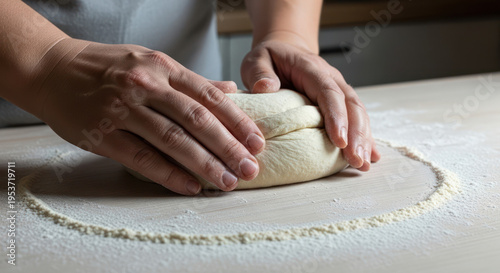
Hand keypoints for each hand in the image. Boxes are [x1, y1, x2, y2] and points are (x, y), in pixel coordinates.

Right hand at [31, 38, 265, 194]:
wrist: (53, 69)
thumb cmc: (106, 67)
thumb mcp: (151, 61)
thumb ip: (190, 80)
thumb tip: (230, 90)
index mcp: (162, 67)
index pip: (209, 97)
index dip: (237, 122)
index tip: (256, 143)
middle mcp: (146, 85)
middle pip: (197, 120)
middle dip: (228, 147)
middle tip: (249, 169)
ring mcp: (123, 109)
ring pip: (173, 140)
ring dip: (204, 164)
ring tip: (226, 182)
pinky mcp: (103, 133)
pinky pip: (142, 158)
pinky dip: (168, 174)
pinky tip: (190, 186)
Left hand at [241, 32, 380, 170]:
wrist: (285, 48)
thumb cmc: (270, 58)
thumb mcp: (256, 60)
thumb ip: (259, 72)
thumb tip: (265, 88)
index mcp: (311, 69)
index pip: (328, 92)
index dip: (336, 116)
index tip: (339, 141)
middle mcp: (331, 78)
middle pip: (350, 105)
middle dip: (356, 134)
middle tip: (356, 160)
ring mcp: (339, 89)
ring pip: (358, 113)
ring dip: (363, 138)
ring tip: (363, 164)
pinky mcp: (340, 101)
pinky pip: (356, 118)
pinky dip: (364, 137)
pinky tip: (370, 156)